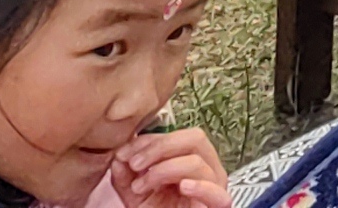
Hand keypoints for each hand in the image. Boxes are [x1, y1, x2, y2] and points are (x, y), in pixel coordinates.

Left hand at [103, 127, 233, 207]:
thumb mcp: (134, 193)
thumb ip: (125, 174)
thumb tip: (119, 156)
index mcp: (190, 158)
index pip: (176, 136)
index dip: (148, 140)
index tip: (123, 153)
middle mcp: (207, 168)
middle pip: (194, 138)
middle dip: (160, 147)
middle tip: (135, 163)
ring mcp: (214, 186)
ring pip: (197, 163)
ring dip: (164, 170)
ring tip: (140, 187)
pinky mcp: (217, 205)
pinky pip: (217, 194)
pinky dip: (201, 187)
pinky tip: (183, 187)